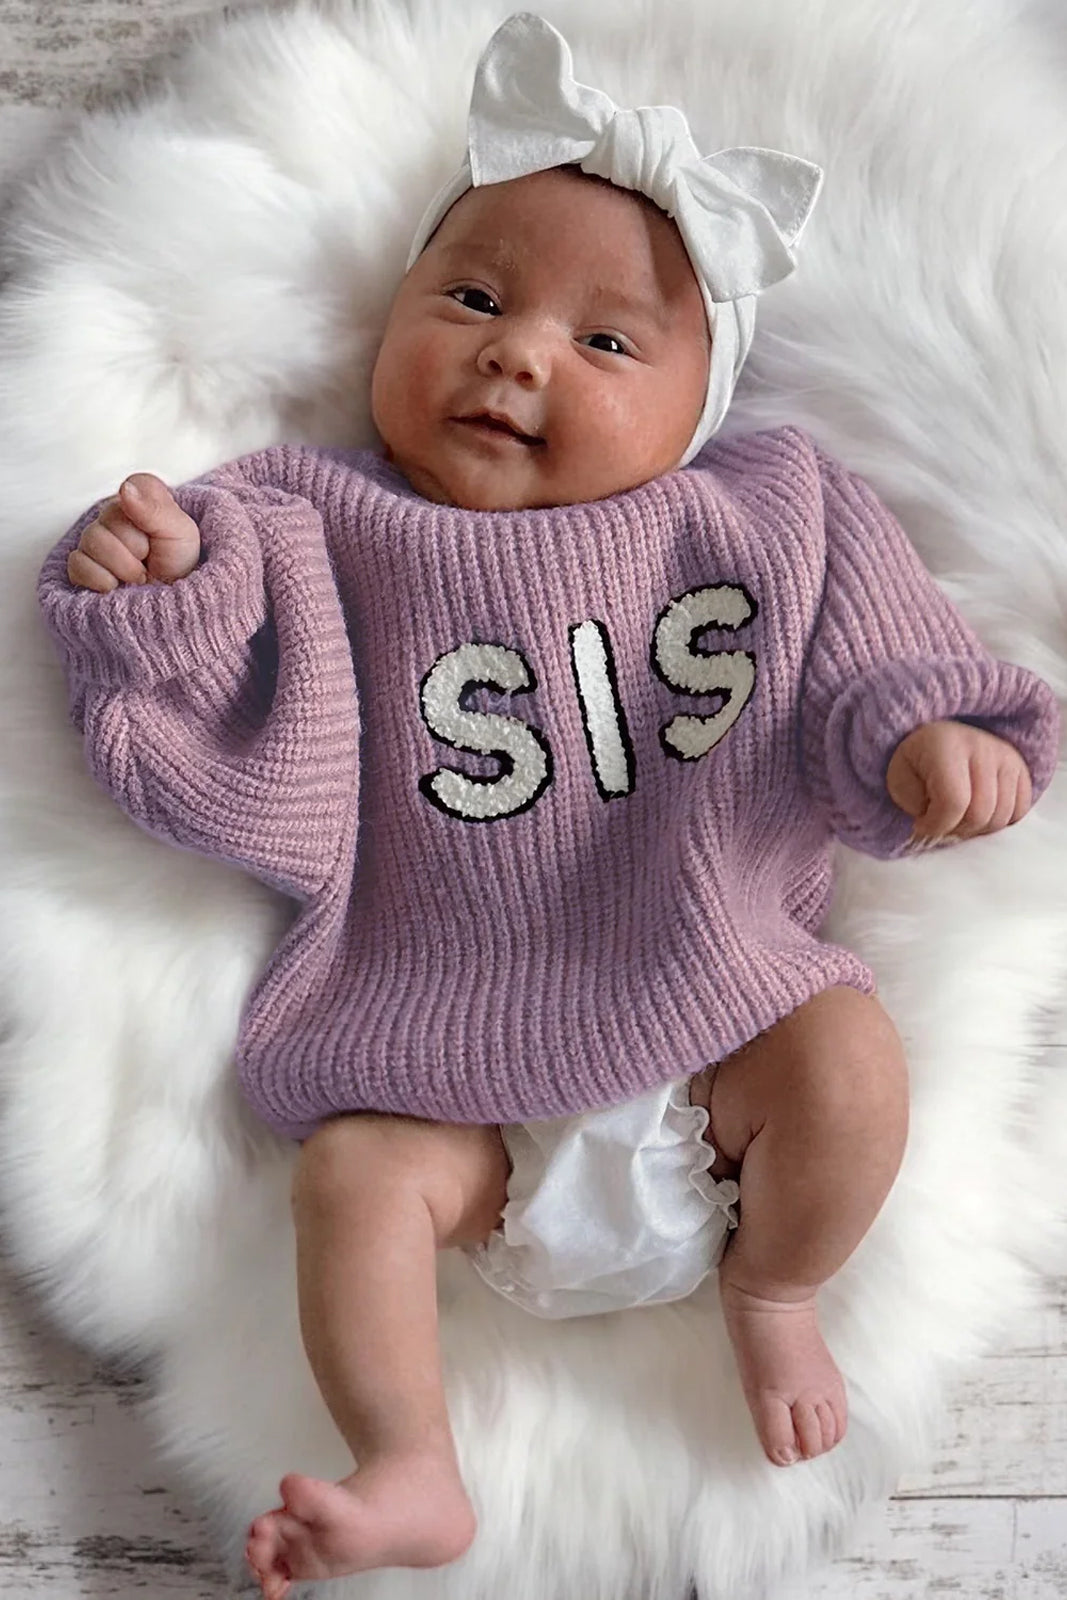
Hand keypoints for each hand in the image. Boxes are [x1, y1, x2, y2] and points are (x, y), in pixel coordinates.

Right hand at [66, 473, 200, 590]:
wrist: (173, 601)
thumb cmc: (179, 565)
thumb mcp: (181, 533)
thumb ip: (155, 509)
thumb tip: (125, 489)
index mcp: (140, 500)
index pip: (133, 486)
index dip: (147, 514)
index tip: (159, 532)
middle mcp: (113, 516)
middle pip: (109, 519)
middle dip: (136, 548)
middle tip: (150, 559)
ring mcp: (95, 541)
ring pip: (91, 541)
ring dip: (122, 566)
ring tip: (138, 576)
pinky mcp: (83, 565)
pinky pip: (77, 564)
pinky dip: (100, 579)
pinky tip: (116, 585)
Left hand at [886, 719, 1032, 848]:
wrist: (939, 740)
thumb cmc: (916, 763)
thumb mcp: (898, 780)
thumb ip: (913, 803)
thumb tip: (937, 824)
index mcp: (946, 745)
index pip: (953, 803)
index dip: (936, 825)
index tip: (921, 825)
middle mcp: (982, 747)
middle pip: (980, 814)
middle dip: (956, 830)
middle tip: (940, 824)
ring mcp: (1006, 757)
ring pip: (1001, 818)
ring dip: (976, 830)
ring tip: (957, 818)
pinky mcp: (1020, 768)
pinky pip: (1019, 812)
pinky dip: (998, 822)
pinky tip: (978, 814)